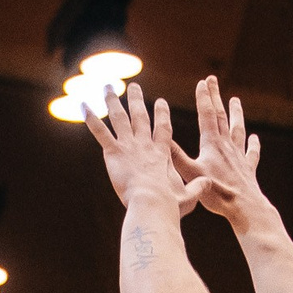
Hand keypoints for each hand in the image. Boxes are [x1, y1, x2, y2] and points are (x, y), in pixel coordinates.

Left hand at [84, 82, 189, 213]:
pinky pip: (100, 132)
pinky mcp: (114, 152)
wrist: (152, 203)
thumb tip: (209, 183)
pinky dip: (91, 118)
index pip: (162, 129)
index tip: (161, 102)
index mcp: (161, 154)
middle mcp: (145, 144)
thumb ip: (197, 188)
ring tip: (107, 87)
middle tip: (133, 87)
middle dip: (136, 100)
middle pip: (140, 116)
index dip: (162, 114)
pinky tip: (83, 105)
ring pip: (119, 118)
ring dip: (112, 101)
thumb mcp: (188, 197)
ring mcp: (129, 146)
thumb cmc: (169, 205)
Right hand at [170, 77, 263, 222]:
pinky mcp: (248, 169)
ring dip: (236, 113)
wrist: (244, 207)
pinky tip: (254, 138)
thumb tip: (162, 140)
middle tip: (213, 80)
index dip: (204, 97)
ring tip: (235, 100)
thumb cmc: (217, 192)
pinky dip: (253, 144)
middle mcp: (227, 145)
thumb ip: (177, 157)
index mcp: (212, 144)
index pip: (207, 114)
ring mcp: (239, 156)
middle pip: (221, 116)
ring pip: (237, 129)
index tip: (202, 82)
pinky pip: (251, 153)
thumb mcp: (191, 174)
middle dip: (215, 97)